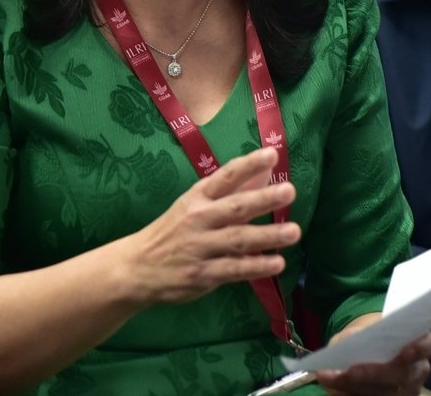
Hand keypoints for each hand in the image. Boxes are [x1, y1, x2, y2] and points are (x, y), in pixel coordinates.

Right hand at [122, 147, 299, 304]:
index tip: (272, 154)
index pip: (225, 177)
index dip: (249, 164)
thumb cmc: (172, 230)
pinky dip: (255, 266)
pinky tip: (276, 263)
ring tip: (294, 232)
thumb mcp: (194, 205)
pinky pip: (233, 269)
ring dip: (268, 235)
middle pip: (235, 207)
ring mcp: (200, 247)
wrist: (136, 268)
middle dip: (263, 198)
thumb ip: (229, 192)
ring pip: (238, 240)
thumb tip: (263, 173)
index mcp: (197, 198)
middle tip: (289, 191)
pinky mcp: (202, 275)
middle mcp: (199, 219)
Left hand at [316, 313, 430, 394]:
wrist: (364, 351)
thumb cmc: (369, 336)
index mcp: (419, 343)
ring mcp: (407, 390)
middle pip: (403, 376)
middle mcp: (417, 370)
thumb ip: (360, 335)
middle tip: (349, 371)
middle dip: (375, 374)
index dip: (420, 348)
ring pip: (388, 394)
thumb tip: (349, 346)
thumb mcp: (363, 329)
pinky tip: (335, 391)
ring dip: (357, 389)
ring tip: (332, 379)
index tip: (404, 352)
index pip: (429, 345)